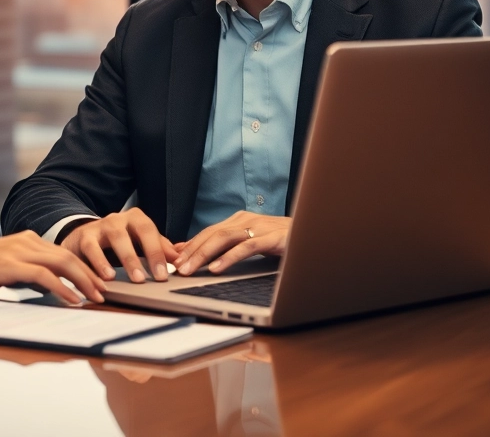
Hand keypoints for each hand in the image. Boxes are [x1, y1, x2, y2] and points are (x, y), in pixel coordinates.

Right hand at [0, 231, 106, 304]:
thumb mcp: (7, 268)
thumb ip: (27, 274)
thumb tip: (50, 289)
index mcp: (28, 240)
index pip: (65, 253)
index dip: (86, 268)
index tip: (100, 284)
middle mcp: (27, 241)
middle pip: (70, 256)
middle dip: (91, 275)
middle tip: (106, 292)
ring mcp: (18, 251)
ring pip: (62, 263)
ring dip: (83, 282)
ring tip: (96, 298)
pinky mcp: (9, 265)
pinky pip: (43, 276)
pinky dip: (62, 288)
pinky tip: (72, 300)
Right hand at [61, 208, 178, 283]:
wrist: (82, 236)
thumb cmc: (117, 241)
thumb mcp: (139, 242)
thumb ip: (159, 247)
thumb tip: (180, 257)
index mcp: (135, 218)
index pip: (150, 231)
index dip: (158, 251)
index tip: (165, 273)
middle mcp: (118, 219)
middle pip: (135, 232)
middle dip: (146, 256)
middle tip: (155, 277)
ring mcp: (100, 225)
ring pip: (115, 238)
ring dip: (126, 259)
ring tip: (135, 278)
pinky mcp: (83, 237)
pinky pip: (91, 248)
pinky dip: (99, 263)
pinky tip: (107, 278)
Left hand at [173, 212, 289, 275]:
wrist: (315, 232)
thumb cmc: (283, 240)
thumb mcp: (252, 241)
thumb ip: (227, 245)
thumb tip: (194, 251)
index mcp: (241, 220)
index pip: (208, 232)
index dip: (190, 245)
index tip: (173, 259)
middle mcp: (247, 220)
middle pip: (212, 234)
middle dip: (192, 252)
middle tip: (176, 268)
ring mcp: (259, 227)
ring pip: (224, 239)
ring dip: (203, 255)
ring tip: (190, 270)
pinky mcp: (272, 238)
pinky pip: (246, 247)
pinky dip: (229, 258)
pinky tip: (217, 268)